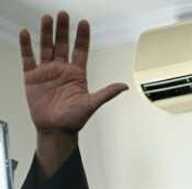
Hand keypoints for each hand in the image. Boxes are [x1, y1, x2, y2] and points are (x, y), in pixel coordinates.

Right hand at [20, 13, 127, 134]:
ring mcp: (47, 72)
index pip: (80, 51)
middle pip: (62, 45)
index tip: (84, 23)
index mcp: (77, 74)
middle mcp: (62, 69)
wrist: (56, 130)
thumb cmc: (74, 119)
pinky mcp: (32, 77)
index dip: (82, 37)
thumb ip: (107, 93)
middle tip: (63, 14)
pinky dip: (26, 46)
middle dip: (63, 30)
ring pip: (46, 47)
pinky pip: (29, 58)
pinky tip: (26, 33)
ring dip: (46, 33)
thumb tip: (125, 86)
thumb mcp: (92, 104)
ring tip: (47, 18)